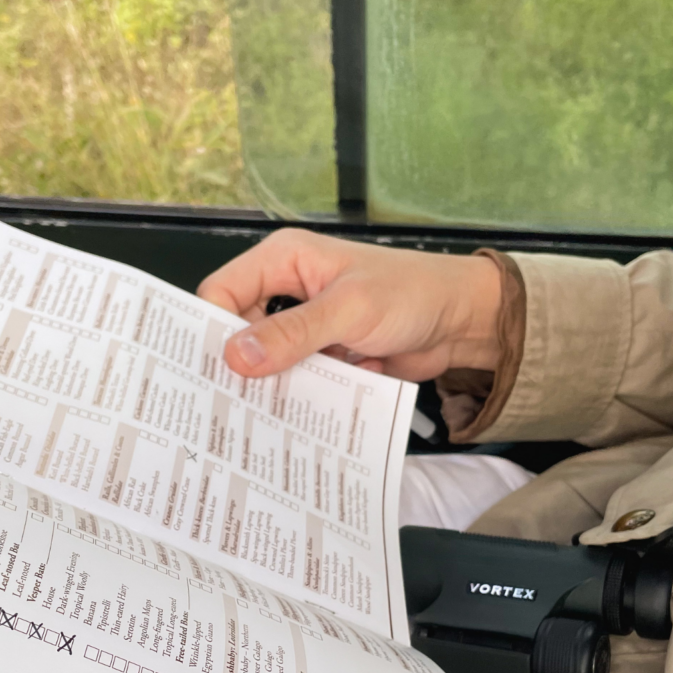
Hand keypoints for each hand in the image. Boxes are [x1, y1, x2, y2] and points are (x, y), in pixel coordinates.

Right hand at [196, 229, 502, 381]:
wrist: (461, 321)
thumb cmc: (412, 295)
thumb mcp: (349, 310)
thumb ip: (293, 333)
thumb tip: (236, 356)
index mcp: (283, 260)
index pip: (222, 291)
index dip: (211, 328)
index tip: (210, 370)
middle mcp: (288, 290)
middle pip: (240, 330)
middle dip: (241, 364)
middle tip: (231, 401)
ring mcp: (305, 324)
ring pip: (267, 360)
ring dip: (273, 384)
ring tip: (267, 413)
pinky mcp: (323, 353)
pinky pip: (296, 377)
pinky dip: (301, 393)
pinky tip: (306, 410)